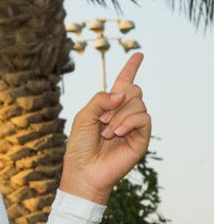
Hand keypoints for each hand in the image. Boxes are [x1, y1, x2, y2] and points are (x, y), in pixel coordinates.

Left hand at [60, 52, 150, 203]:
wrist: (84, 170)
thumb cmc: (80, 145)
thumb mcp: (84, 116)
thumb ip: (100, 100)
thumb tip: (123, 93)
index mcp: (109, 105)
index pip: (123, 83)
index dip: (130, 68)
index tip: (138, 54)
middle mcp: (124, 113)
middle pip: (134, 89)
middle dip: (117, 101)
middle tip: (102, 120)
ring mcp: (134, 125)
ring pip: (138, 103)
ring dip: (118, 116)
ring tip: (106, 132)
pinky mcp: (142, 138)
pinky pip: (144, 118)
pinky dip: (128, 122)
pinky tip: (116, 133)